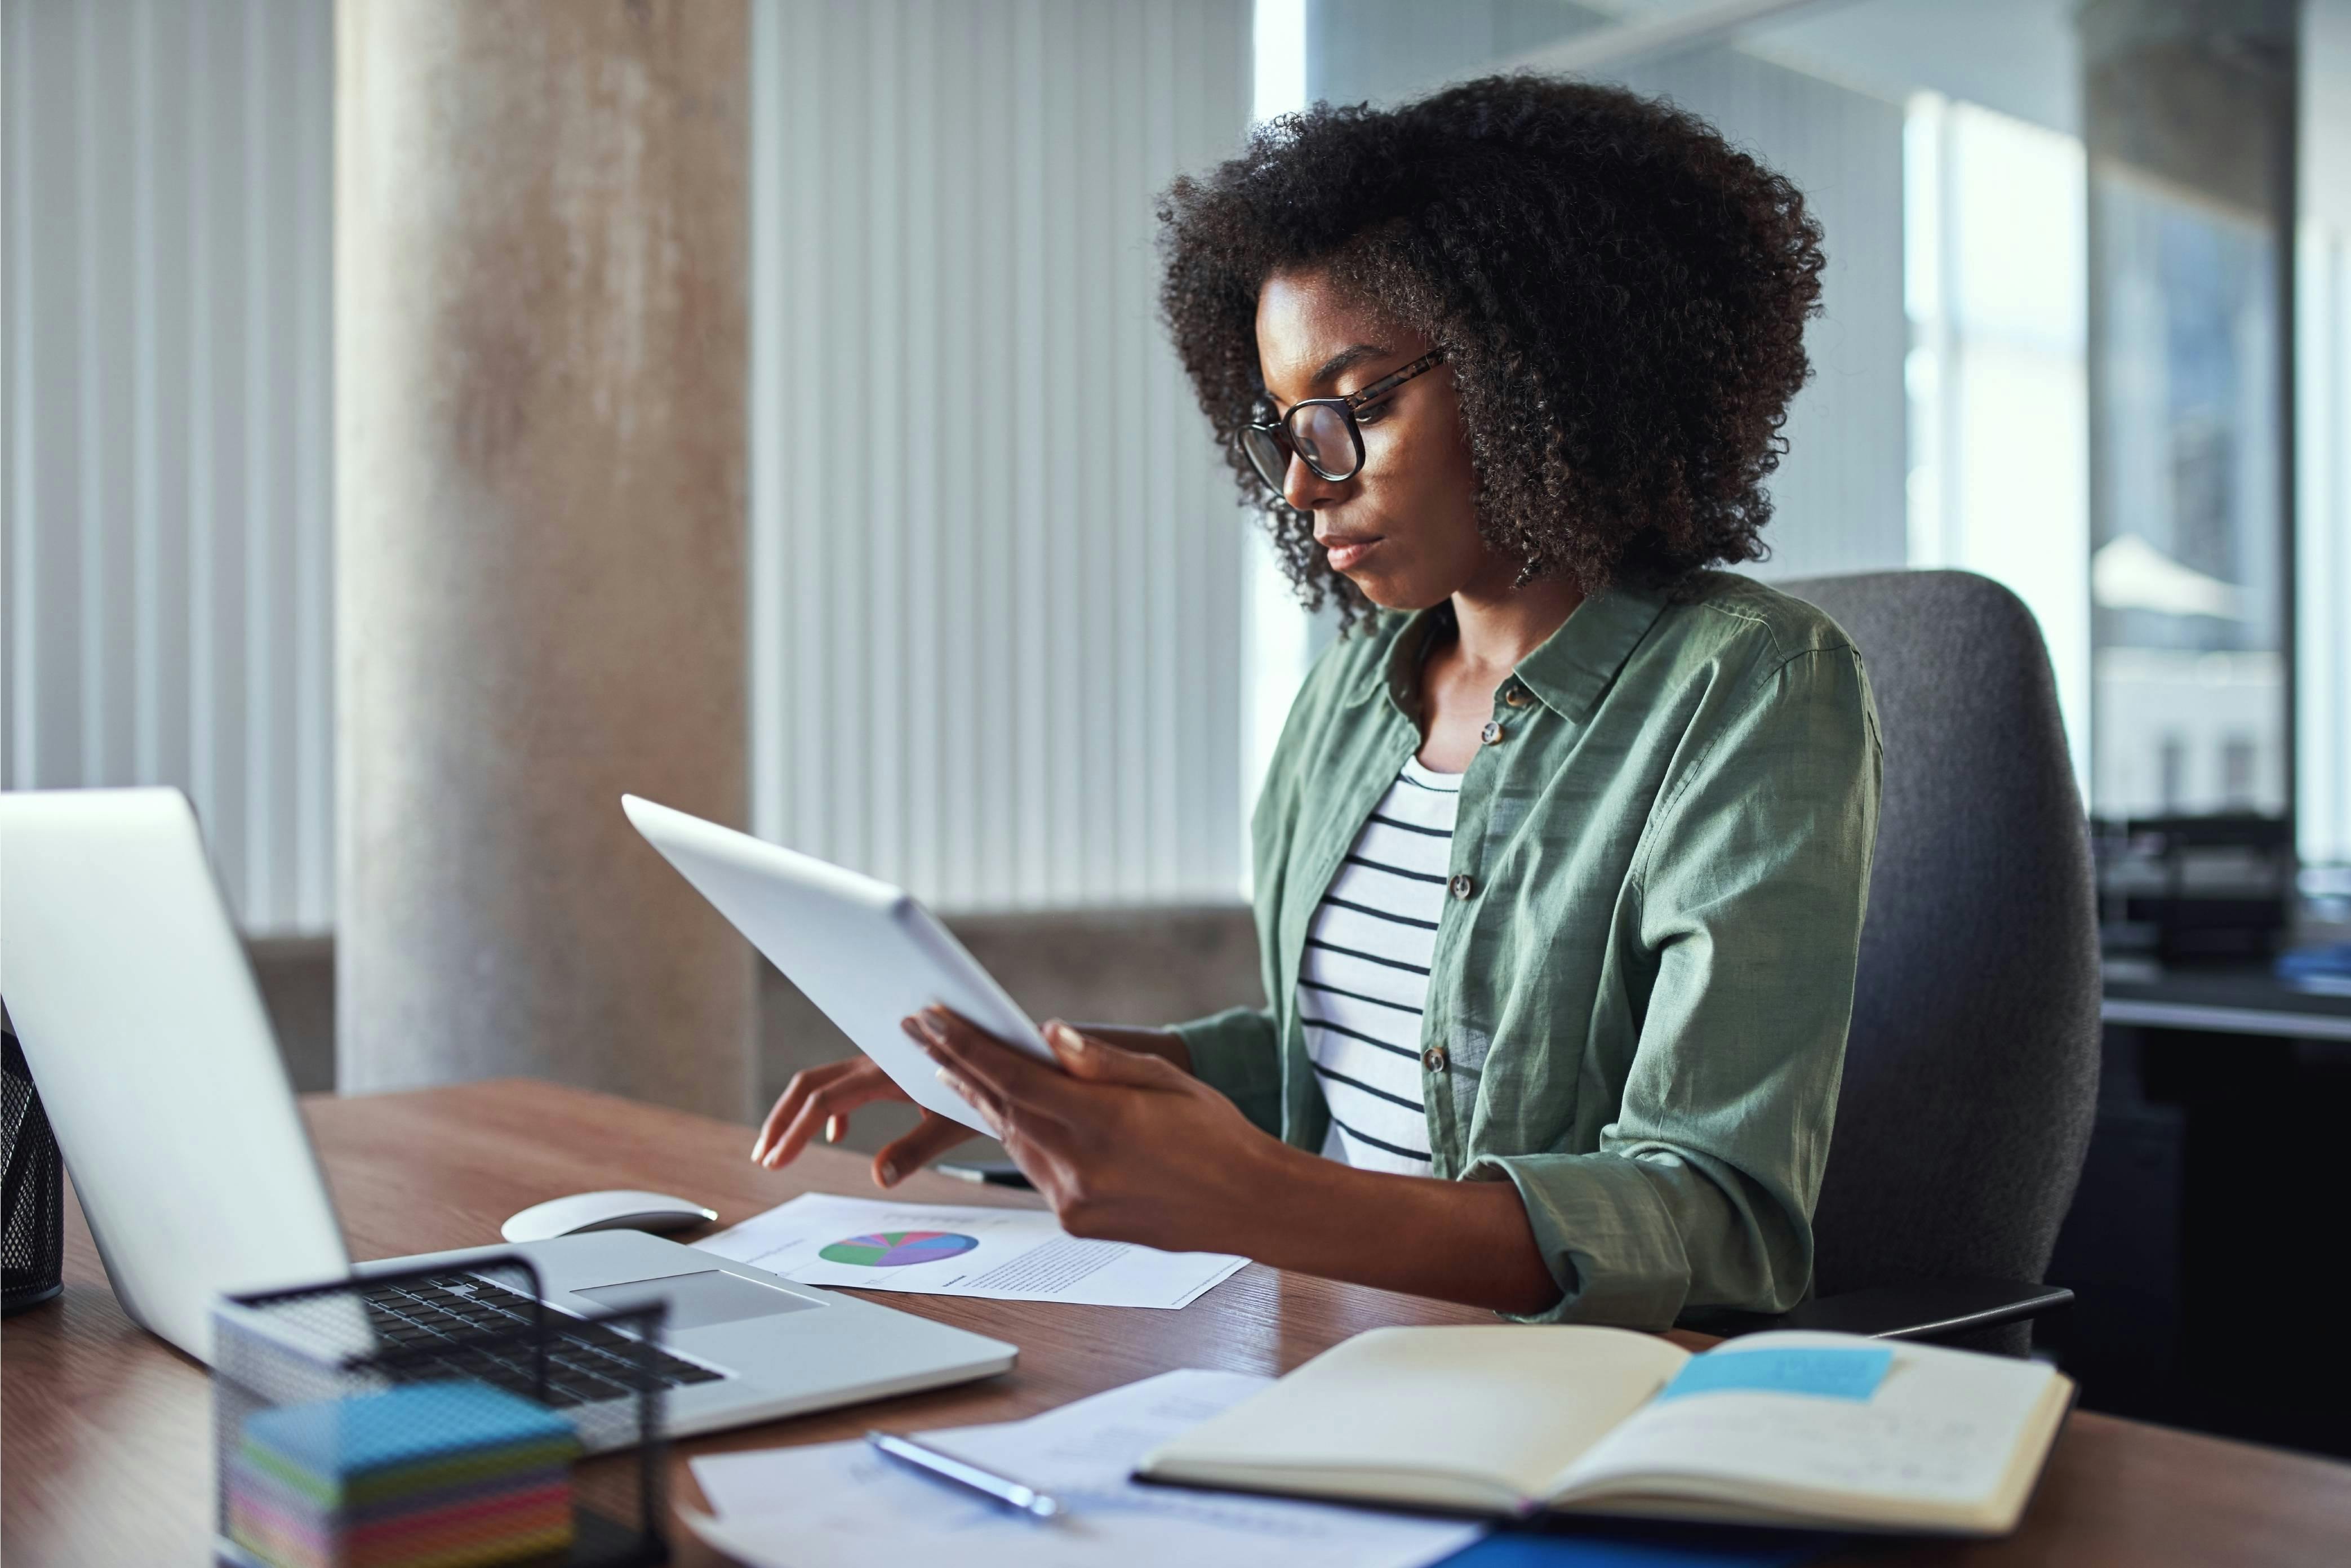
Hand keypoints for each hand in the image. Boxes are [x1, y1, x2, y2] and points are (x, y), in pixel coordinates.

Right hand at [750, 1055, 975, 1188]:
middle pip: (810, 1084)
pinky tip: (835, 1134)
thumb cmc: (991, 1085)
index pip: (823, 1101)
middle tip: (764, 1157)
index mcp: (883, 1072)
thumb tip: (878, 1177)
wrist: (1008, 1053)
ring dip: (799, 1113)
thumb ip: (916, 1148)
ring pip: (825, 1082)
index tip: (774, 1162)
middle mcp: (875, 1059)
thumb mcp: (955, 1122)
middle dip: (781, 1119)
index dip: (794, 1132)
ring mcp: (879, 1060)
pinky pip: (846, 1083)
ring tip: (783, 1148)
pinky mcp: (889, 1066)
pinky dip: (830, 1109)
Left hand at [904, 1007, 1288, 1256]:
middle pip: (999, 1107)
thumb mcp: (1165, 1080)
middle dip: (955, 1068)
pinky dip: (1024, 1141)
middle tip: (919, 1035)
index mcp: (1101, 1120)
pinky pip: (1037, 1173)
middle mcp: (1079, 1165)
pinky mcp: (1075, 1223)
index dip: (964, 1045)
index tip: (929, 1019)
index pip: (1012, 1076)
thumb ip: (1099, 1060)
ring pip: (1015, 1142)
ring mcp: (1074, 1200)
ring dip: (987, 1104)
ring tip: (955, 1070)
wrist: (1248, 1205)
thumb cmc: (1216, 1134)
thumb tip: (1047, 1034)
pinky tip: (1018, 1120)